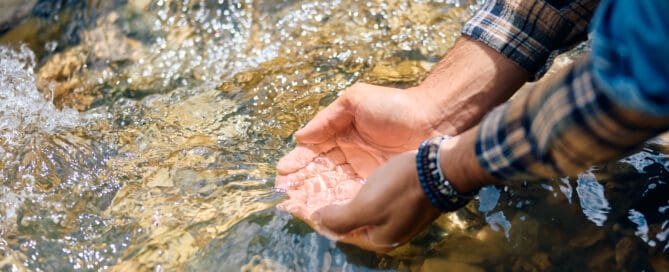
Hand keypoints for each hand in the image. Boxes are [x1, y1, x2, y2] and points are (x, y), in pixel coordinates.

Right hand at [275, 83, 449, 223]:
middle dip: (300, 184)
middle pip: (319, 174)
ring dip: (312, 197)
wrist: (432, 120)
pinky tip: (319, 211)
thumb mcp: (354, 102)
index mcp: (341, 135)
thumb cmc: (393, 106)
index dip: (297, 163)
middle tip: (284, 194)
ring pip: (331, 188)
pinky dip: (334, 204)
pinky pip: (350, 197)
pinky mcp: (376, 187)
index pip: (313, 152)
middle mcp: (349, 156)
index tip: (282, 172)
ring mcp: (362, 173)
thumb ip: (326, 119)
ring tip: (295, 205)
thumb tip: (299, 137)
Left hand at [312, 151, 440, 252]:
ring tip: (320, 180)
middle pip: (348, 220)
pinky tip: (348, 174)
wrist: (442, 169)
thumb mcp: (367, 206)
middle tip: (305, 188)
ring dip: (340, 195)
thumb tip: (317, 221)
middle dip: (326, 205)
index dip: (316, 215)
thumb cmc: (402, 188)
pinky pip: (373, 197)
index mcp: (376, 239)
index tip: (295, 201)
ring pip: (360, 207)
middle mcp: (385, 232)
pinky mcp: (403, 200)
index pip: (337, 230)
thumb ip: (339, 218)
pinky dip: (357, 188)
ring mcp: (396, 216)